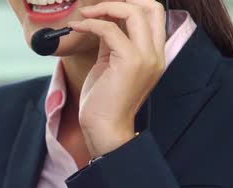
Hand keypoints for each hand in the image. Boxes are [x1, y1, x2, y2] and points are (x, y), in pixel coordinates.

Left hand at [68, 0, 165, 157]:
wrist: (104, 129)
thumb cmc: (104, 102)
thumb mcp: (110, 65)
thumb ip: (112, 43)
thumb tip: (102, 21)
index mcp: (154, 55)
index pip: (154, 14)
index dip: (132, 3)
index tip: (106, 6)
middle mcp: (155, 54)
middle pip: (151, 6)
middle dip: (122, 0)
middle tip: (96, 6)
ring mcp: (146, 57)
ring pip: (134, 12)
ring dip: (104, 7)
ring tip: (85, 14)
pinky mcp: (129, 62)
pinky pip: (110, 30)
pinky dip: (91, 24)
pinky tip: (77, 27)